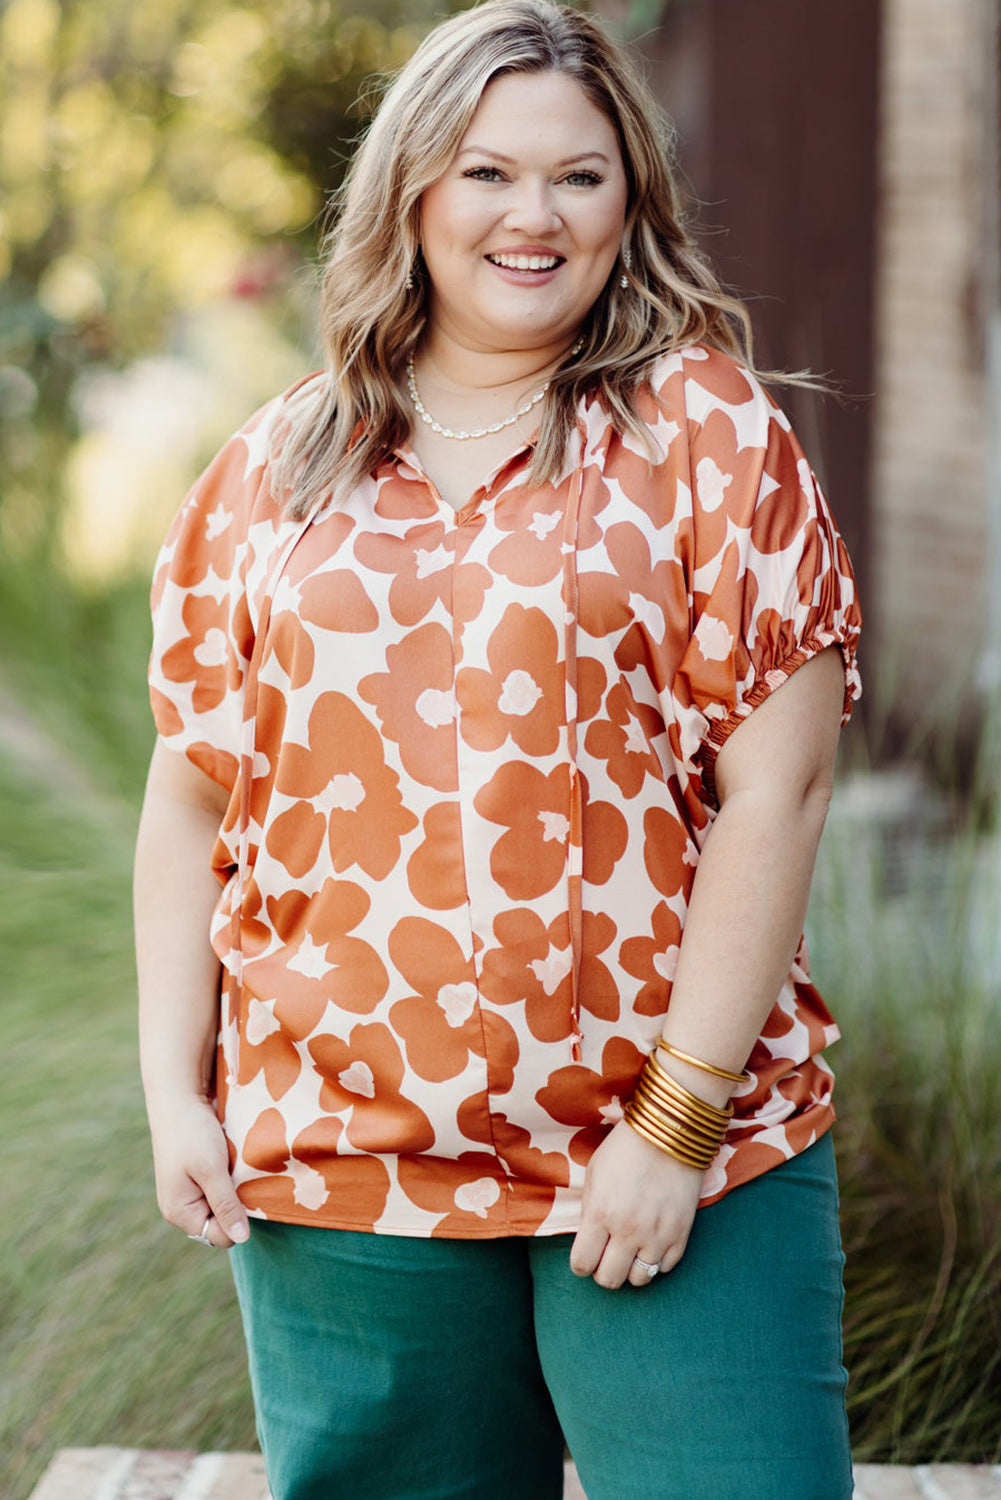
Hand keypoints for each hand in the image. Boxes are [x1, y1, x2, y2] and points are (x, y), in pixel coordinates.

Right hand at [147, 1094, 249, 1248]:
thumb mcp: (212, 1171)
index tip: (242, 1190)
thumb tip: (241, 1240)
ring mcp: (186, 1193)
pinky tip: (229, 1161)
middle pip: (221, 1222)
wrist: (178, 1098)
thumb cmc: (192, 1133)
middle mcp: (180, 1208)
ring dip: (233, 1189)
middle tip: (237, 1175)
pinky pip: (218, 1189)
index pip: (220, 1236)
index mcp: (179, 1213)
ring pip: (222, 1204)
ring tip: (233, 1166)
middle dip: (235, 1203)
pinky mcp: (193, 1178)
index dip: (238, 1219)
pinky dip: (228, 1178)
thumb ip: (226, 1205)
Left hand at [569, 1119, 703, 1288]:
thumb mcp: (594, 1174)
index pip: (582, 1264)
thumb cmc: (626, 1149)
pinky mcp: (682, 1234)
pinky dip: (656, 1260)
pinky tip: (651, 1242)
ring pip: (639, 1280)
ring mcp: (657, 1235)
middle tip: (607, 1254)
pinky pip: (665, 1268)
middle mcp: (628, 1230)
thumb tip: (590, 1239)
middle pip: (609, 1280)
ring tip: (631, 1249)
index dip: (581, 1263)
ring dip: (631, 1268)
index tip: (586, 1255)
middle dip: (603, 1270)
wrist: (670, 1131)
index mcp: (600, 1213)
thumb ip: (590, 1211)